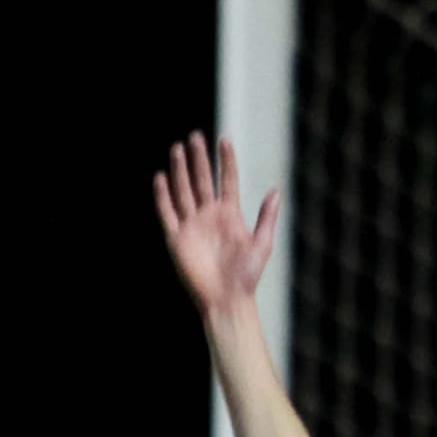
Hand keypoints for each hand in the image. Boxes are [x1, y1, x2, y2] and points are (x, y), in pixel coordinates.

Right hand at [153, 132, 280, 320]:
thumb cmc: (247, 277)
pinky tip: (161, 177)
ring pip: (183, 191)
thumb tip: (275, 190)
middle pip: (201, 180)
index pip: (226, 180)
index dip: (226, 161)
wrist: (227, 300)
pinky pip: (167, 213)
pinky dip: (163, 196)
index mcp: (230, 215)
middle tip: (196, 136)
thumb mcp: (262, 244)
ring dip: (180, 171)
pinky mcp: (177, 239)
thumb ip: (267, 216)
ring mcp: (192, 226)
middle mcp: (209, 216)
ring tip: (178, 148)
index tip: (224, 140)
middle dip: (199, 159)